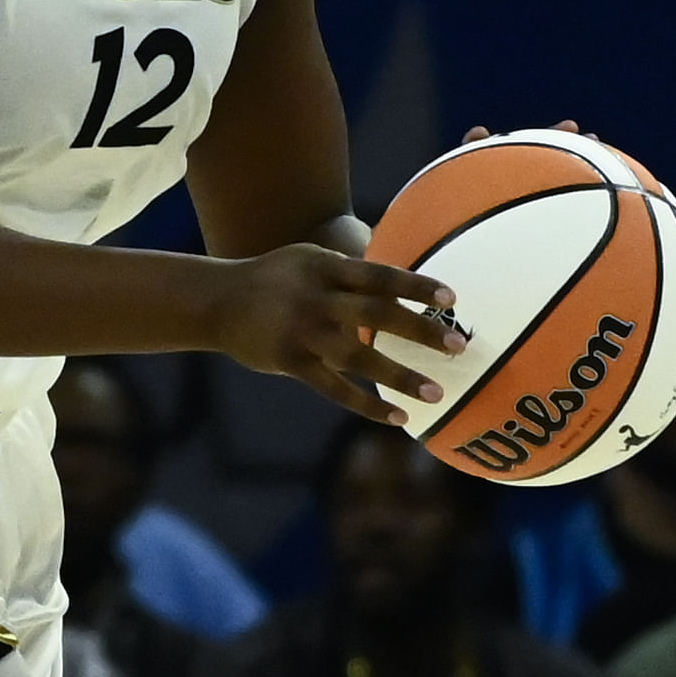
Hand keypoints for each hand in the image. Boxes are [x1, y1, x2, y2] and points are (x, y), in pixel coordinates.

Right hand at [214, 245, 464, 426]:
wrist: (218, 301)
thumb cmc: (274, 278)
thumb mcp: (308, 259)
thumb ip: (349, 269)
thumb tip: (396, 267)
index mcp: (325, 269)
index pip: (379, 275)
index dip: (415, 285)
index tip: (451, 297)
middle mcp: (316, 299)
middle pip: (376, 313)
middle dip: (420, 330)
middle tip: (457, 345)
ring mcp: (303, 333)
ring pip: (359, 357)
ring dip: (400, 376)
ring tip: (436, 394)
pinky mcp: (291, 362)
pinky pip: (335, 389)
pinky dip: (367, 404)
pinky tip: (396, 416)